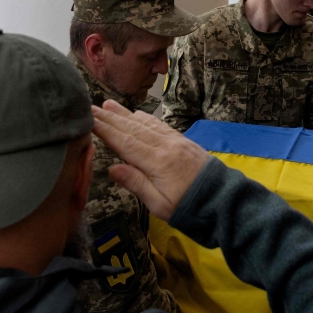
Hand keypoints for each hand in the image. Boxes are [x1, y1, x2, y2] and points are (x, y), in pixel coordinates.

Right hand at [92, 100, 208, 219]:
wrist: (223, 200)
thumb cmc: (188, 207)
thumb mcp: (159, 204)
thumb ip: (136, 184)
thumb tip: (112, 169)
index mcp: (157, 162)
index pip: (125, 142)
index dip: (106, 130)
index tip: (89, 119)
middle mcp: (165, 146)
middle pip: (133, 129)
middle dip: (111, 118)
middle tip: (91, 107)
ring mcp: (176, 142)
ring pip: (146, 124)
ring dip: (126, 114)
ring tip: (109, 104)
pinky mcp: (184, 142)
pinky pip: (161, 126)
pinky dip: (146, 118)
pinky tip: (137, 114)